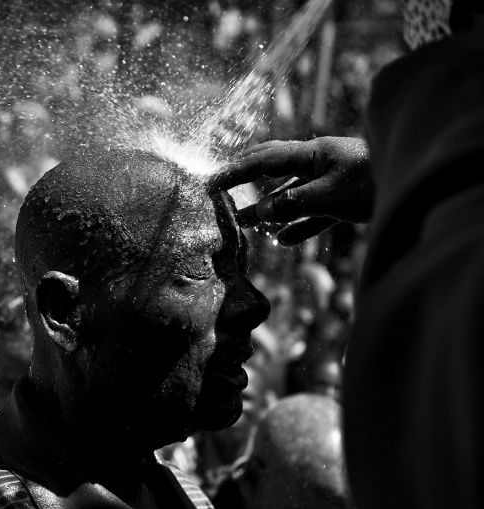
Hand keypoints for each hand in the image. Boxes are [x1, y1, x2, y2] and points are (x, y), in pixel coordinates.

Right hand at [209, 137, 374, 244]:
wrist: (413, 184)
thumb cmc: (373, 182)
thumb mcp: (329, 194)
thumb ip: (292, 204)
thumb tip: (260, 212)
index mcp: (311, 154)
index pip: (263, 161)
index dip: (234, 172)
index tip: (209, 183)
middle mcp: (317, 164)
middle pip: (273, 170)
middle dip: (246, 182)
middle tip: (221, 191)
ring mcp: (329, 182)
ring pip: (290, 195)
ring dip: (267, 209)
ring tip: (243, 223)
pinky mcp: (343, 201)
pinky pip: (311, 213)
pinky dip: (295, 226)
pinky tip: (282, 240)